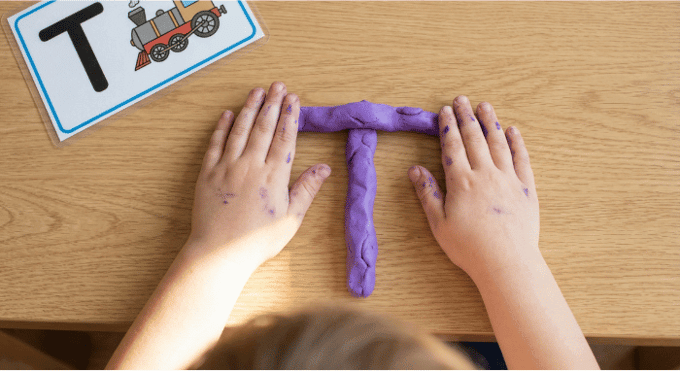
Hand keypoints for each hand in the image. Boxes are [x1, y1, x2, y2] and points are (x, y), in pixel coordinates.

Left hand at [188, 82, 330, 266]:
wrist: (220, 252)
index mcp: (273, 176)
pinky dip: (222, 127)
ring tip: (256, 91)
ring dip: (249, 108)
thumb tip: (324, 168)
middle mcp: (251, 166)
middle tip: (277, 85)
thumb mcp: (291, 218)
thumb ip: (306, 190)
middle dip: (272, 104)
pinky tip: (227, 114)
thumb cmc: (258, 240)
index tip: (293, 99)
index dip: (289, 116)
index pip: (284, 138)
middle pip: (263, 127)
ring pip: (240, 130)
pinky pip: (215, 144)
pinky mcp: (208, 174)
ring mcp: (227, 167)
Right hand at [408, 96, 539, 280]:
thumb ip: (427, 193)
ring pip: (498, 143)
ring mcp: (508, 179)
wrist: (506, 262)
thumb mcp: (439, 223)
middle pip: (474, 138)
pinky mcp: (526, 188)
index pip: (452, 146)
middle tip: (462, 99)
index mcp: (461, 182)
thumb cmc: (468, 247)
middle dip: (466, 117)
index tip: (445, 111)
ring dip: (491, 122)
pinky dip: (517, 143)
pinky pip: (521, 159)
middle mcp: (485, 174)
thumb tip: (414, 170)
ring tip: (485, 106)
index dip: (448, 126)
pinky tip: (513, 131)